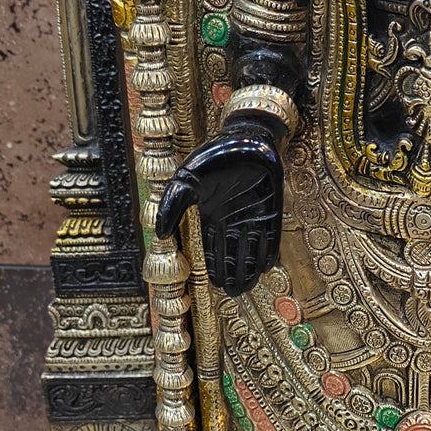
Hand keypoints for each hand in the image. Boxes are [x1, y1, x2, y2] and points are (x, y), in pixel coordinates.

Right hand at [156, 116, 284, 295]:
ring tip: (246, 287)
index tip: (213, 284)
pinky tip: (266, 267)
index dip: (212, 266)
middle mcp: (232, 218)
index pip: (211, 246)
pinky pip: (270, 236)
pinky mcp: (272, 209)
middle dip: (232, 273)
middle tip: (232, 293)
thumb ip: (172, 206)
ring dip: (248, 268)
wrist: (246, 137)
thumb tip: (159, 234)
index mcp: (211, 214)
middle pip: (232, 252)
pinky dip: (267, 251)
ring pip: (250, 249)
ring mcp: (253, 215)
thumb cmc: (214, 156)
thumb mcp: (185, 180)